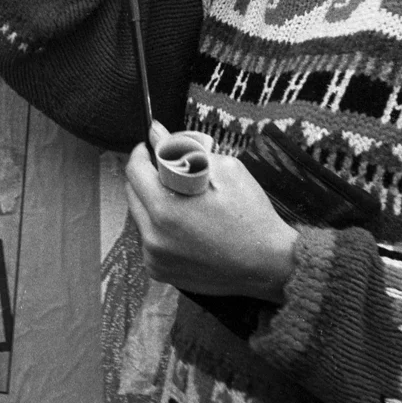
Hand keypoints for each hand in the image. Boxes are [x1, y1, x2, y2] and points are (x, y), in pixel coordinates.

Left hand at [125, 142, 298, 301]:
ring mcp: (154, 256)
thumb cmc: (251, 215)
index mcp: (166, 208)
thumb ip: (183, 149)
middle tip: (170, 173)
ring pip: (139, 216)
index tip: (151, 148)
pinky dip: (159, 228)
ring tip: (183, 202)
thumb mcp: (224, 170)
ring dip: (152, 203)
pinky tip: (184, 226)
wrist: (268, 264)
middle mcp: (153, 236)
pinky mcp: (159, 270)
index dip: (142, 153)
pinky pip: (148, 239)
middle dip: (147, 177)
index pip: (135, 170)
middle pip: (132, 193)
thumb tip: (156, 132)